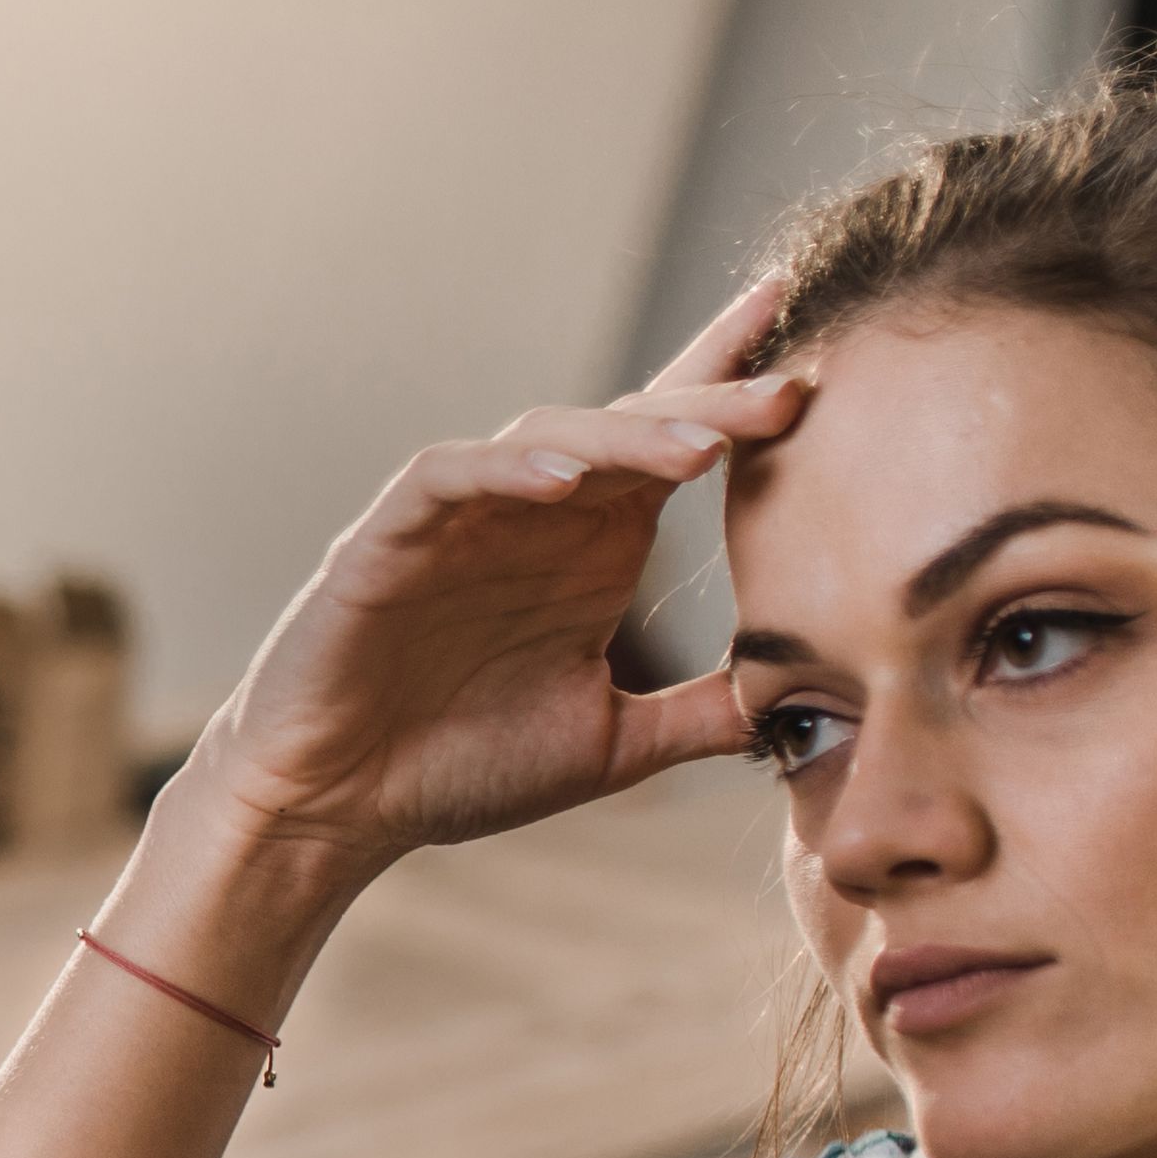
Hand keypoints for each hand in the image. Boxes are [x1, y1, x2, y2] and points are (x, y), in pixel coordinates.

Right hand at [172, 278, 808, 884]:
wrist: (336, 808)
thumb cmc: (457, 768)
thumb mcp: (613, 746)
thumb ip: (702, 715)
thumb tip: (810, 704)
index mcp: (592, 547)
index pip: (673, 443)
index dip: (736, 387)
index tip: (820, 349)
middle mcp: (534, 515)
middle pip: (633, 425)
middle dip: (714, 402)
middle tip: (795, 390)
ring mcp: (462, 519)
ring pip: (551, 435)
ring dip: (628, 436)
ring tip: (703, 447)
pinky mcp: (389, 538)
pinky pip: (451, 476)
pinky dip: (505, 467)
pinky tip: (562, 477)